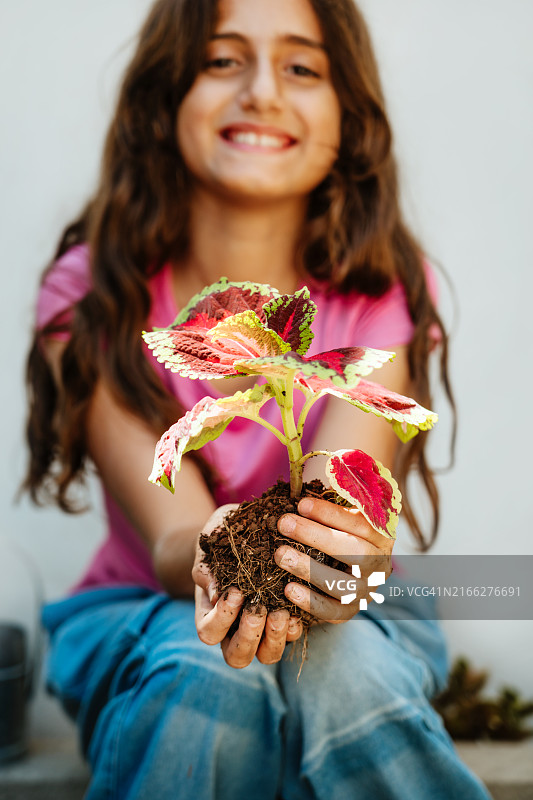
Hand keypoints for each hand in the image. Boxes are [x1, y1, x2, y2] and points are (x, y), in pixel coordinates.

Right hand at [192, 505, 302, 668]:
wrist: (246, 530)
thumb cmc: (222, 536)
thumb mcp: (211, 545)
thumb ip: (207, 567)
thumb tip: (216, 594)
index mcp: (211, 614)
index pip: (208, 632)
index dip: (221, 618)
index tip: (236, 592)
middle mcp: (234, 630)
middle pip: (237, 656)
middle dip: (248, 635)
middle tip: (257, 609)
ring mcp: (262, 630)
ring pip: (267, 655)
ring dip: (274, 638)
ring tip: (281, 613)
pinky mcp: (285, 621)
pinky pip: (291, 637)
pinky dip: (294, 628)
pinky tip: (297, 610)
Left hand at [274, 496, 393, 622]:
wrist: (354, 569)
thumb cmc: (341, 529)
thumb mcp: (346, 511)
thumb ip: (337, 497)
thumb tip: (310, 479)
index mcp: (382, 535)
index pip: (361, 523)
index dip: (330, 514)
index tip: (301, 504)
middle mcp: (381, 564)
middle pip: (354, 552)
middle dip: (316, 536)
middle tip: (284, 524)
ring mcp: (367, 590)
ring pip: (343, 583)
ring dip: (308, 568)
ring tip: (279, 554)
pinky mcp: (351, 610)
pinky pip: (332, 610)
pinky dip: (310, 601)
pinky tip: (288, 589)